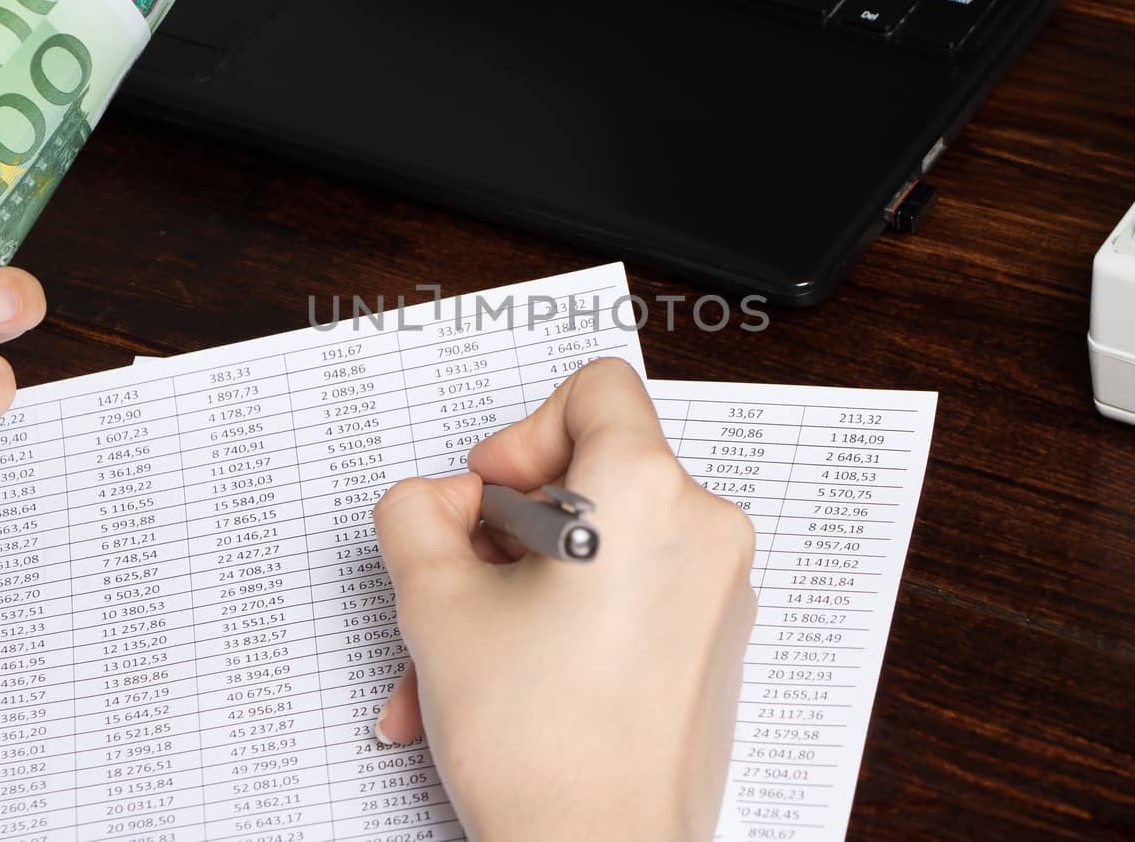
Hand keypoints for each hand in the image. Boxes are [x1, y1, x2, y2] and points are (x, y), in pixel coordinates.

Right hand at [372, 358, 756, 841]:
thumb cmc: (542, 747)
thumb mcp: (434, 605)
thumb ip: (415, 515)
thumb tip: (437, 502)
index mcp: (647, 493)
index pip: (595, 388)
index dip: (522, 429)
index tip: (489, 496)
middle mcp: (703, 529)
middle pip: (589, 473)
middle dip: (503, 530)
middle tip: (460, 584)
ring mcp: (720, 589)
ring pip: (600, 544)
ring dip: (520, 589)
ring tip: (464, 659)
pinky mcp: (715, 640)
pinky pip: (631, 591)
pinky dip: (567, 617)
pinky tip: (510, 680)